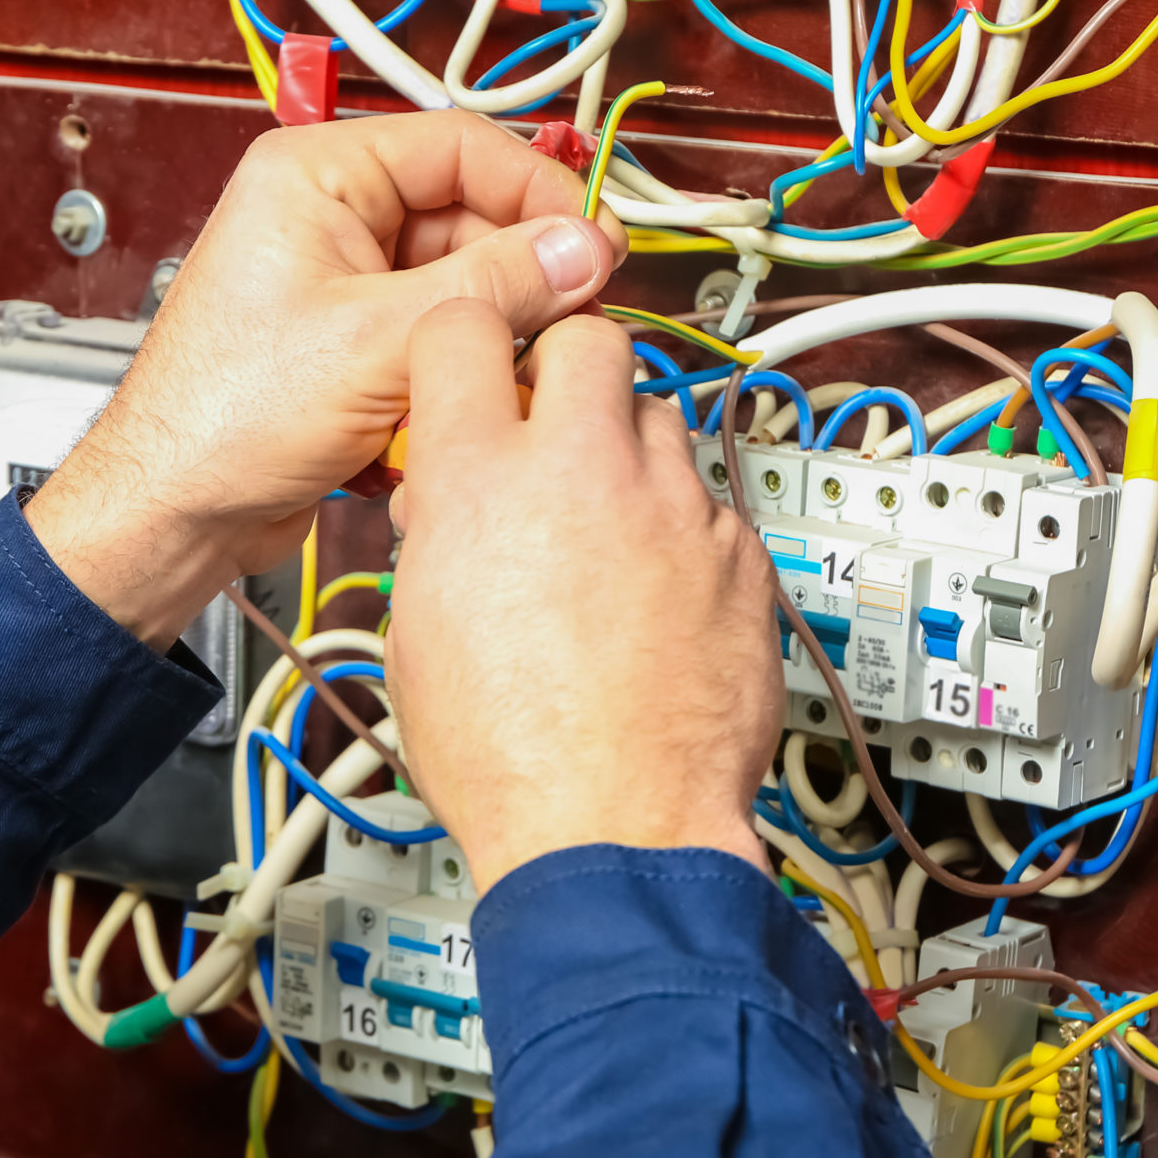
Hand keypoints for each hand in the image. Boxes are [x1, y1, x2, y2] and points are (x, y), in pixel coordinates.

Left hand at [25, 110, 624, 645]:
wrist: (173, 513)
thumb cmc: (223, 418)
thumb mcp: (381, 343)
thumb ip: (495, 288)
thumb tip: (582, 250)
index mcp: (316, 175)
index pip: (462, 147)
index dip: (539, 191)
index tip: (596, 243)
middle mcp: (328, 216)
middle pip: (469, 220)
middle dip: (518, 279)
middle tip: (571, 323)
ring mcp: (341, 283)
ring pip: (460, 289)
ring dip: (484, 339)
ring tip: (496, 381)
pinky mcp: (352, 345)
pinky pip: (433, 340)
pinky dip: (451, 374)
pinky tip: (443, 414)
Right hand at [385, 305, 782, 892]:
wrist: (612, 830)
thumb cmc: (508, 758)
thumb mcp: (416, 635)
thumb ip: (437, 538)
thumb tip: (449, 511)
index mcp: (478, 482)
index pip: (463, 328)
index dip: (464, 345)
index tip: (472, 372)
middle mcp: (582, 472)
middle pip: (589, 340)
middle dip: (568, 372)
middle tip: (554, 428)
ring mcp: (673, 508)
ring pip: (661, 417)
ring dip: (629, 453)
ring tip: (608, 524)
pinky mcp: (740, 554)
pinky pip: (710, 503)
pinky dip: (683, 528)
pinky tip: (659, 589)